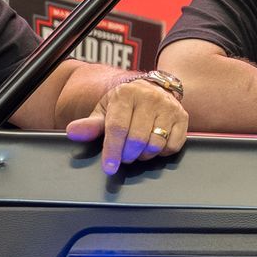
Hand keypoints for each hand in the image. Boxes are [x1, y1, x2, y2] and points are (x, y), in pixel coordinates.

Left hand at [66, 78, 189, 171]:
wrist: (153, 89)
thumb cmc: (125, 104)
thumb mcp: (105, 110)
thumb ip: (91, 124)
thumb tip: (73, 132)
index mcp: (126, 94)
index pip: (118, 128)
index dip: (112, 151)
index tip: (109, 167)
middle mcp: (149, 98)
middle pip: (137, 139)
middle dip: (128, 154)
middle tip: (124, 156)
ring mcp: (168, 107)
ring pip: (156, 144)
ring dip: (144, 155)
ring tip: (138, 149)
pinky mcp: (183, 117)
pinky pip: (173, 146)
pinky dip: (162, 152)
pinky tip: (154, 144)